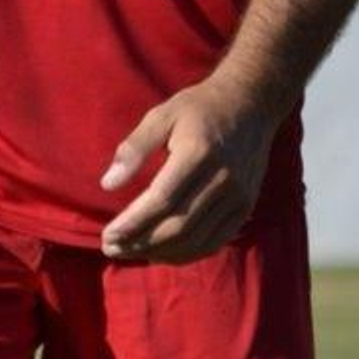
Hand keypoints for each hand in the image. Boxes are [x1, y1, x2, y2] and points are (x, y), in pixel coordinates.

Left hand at [100, 78, 277, 264]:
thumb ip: (134, 148)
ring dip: (160, 252)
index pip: (162, 199)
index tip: (109, 234)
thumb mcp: (161, 115)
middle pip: (179, 225)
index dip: (134, 222)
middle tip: (111, 248)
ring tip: (130, 252)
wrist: (250, 105)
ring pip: (196, 239)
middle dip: (141, 243)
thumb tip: (108, 184)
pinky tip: (161, 252)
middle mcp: (222, 177)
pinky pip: (215, 241)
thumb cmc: (199, 109)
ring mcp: (238, 195)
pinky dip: (187, 254)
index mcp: (198, 152)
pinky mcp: (246, 206)